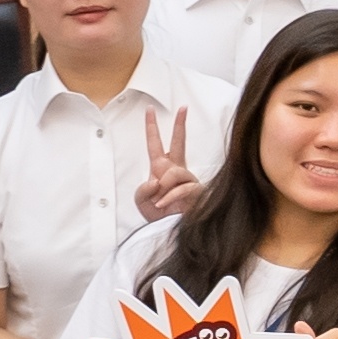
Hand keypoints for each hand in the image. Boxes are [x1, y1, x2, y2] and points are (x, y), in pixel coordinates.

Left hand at [135, 106, 195, 222]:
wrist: (170, 229)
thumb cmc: (158, 215)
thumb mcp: (141, 201)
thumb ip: (143, 189)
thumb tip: (156, 180)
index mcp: (161, 169)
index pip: (155, 144)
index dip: (151, 127)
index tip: (149, 110)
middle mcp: (176, 170)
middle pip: (179, 143)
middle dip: (180, 125)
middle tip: (183, 108)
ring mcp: (188, 179)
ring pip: (174, 172)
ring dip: (164, 187)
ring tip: (159, 201)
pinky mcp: (196, 190)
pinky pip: (181, 188)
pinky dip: (169, 197)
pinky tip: (162, 205)